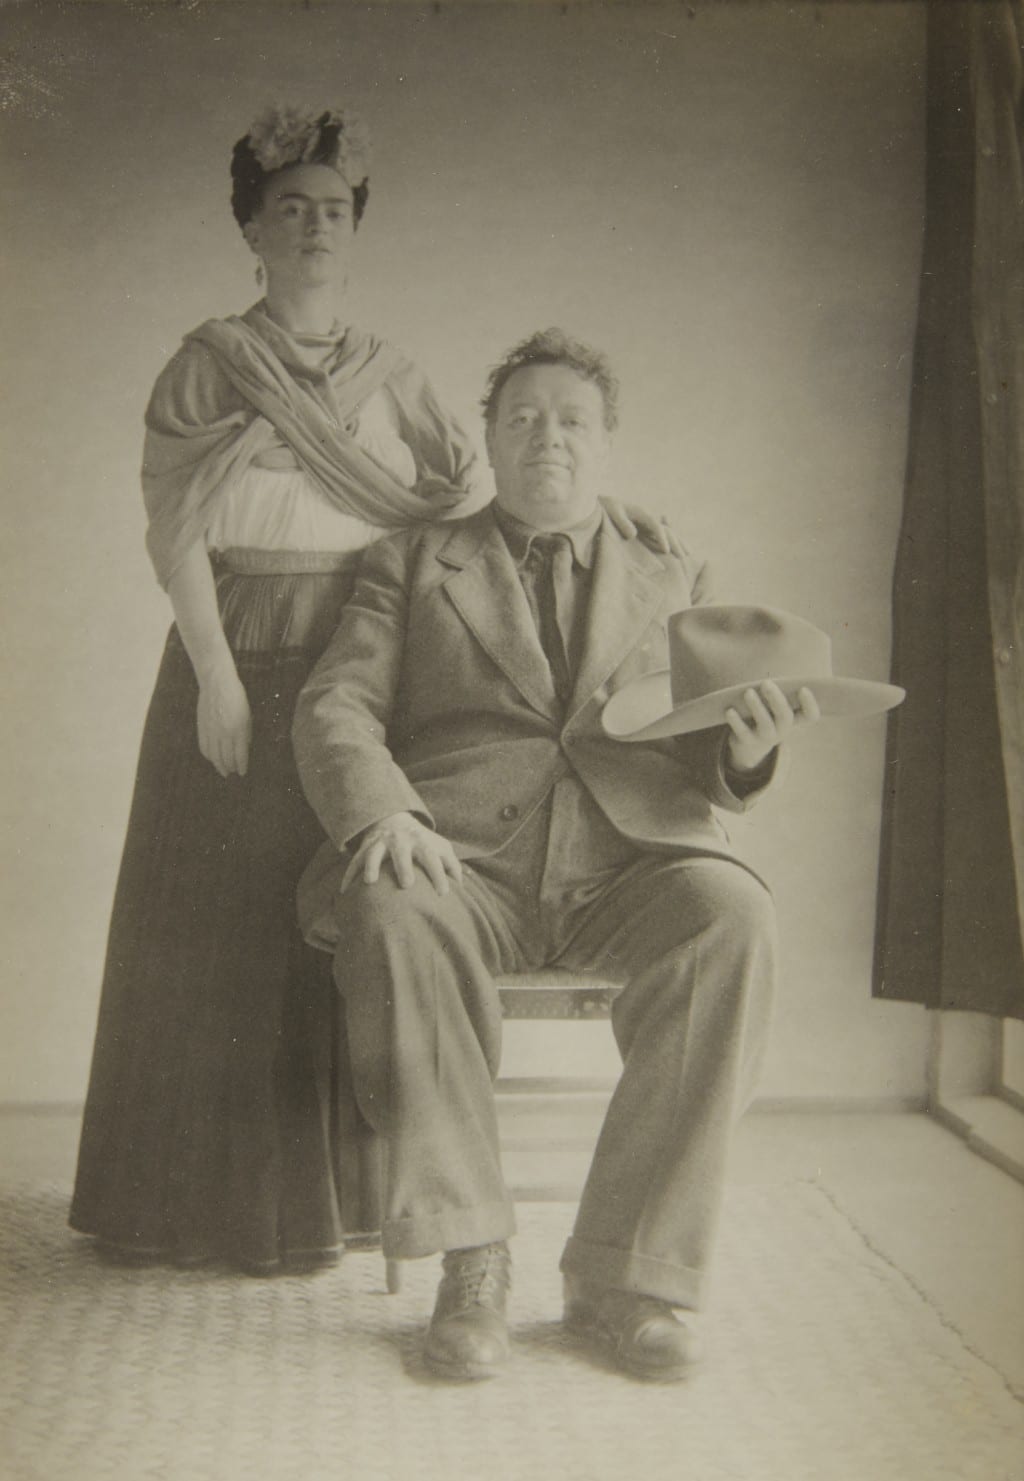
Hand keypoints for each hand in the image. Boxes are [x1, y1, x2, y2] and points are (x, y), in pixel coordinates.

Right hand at [196, 664, 251, 777]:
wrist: (217, 683)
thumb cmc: (236, 696)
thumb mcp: (248, 714)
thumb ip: (246, 732)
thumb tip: (245, 748)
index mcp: (238, 729)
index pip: (240, 755)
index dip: (241, 766)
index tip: (243, 772)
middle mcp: (224, 733)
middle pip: (226, 758)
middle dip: (231, 768)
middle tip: (233, 774)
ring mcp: (211, 731)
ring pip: (214, 756)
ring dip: (219, 765)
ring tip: (223, 771)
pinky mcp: (201, 727)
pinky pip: (204, 747)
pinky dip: (209, 756)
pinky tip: (212, 759)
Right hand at [342, 811, 462, 895]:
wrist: (393, 819)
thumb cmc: (422, 841)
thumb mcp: (440, 847)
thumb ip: (452, 865)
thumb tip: (461, 887)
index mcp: (421, 842)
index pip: (433, 858)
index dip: (439, 874)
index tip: (444, 893)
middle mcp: (400, 841)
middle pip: (402, 852)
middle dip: (404, 866)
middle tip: (407, 885)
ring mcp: (381, 843)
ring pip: (374, 852)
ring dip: (372, 865)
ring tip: (370, 881)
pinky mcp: (365, 848)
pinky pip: (354, 862)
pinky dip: (348, 875)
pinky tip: (344, 891)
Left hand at [601, 498, 685, 557]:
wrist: (604, 502)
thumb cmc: (606, 507)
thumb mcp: (612, 512)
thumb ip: (622, 523)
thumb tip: (633, 535)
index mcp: (641, 513)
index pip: (656, 526)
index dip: (662, 538)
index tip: (666, 550)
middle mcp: (648, 517)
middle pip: (666, 530)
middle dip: (675, 543)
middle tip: (683, 557)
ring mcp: (648, 522)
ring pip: (667, 532)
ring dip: (678, 542)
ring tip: (689, 553)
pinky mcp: (645, 527)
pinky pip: (661, 535)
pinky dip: (669, 541)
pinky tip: (674, 549)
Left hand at [724, 681, 820, 772]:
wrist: (749, 745)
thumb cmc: (765, 715)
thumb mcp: (774, 707)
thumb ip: (776, 693)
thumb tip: (769, 668)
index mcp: (793, 719)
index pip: (810, 716)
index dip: (810, 704)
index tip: (803, 689)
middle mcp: (783, 729)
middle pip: (785, 716)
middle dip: (776, 699)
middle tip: (766, 683)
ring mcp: (766, 737)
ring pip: (765, 724)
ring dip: (756, 707)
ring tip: (748, 692)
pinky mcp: (748, 741)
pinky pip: (743, 732)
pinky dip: (736, 721)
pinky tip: (730, 710)